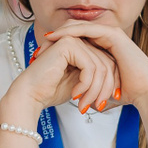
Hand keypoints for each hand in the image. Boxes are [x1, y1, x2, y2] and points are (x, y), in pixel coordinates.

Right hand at [5, 33, 119, 118]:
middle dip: (105, 89)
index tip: (106, 104)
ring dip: (95, 91)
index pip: (107, 63)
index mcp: (83, 48)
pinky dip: (86, 85)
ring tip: (86, 106)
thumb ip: (96, 78)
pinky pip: (90, 67)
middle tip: (99, 107)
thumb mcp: (82, 84)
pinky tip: (76, 95)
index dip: (111, 84)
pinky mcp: (68, 44)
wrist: (30, 95)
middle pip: (107, 64)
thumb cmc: (52, 91)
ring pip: (101, 67)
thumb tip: (116, 83)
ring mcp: (73, 39)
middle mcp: (79, 40)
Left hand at [40, 22, 147, 116]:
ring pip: (79, 27)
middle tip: (39, 47)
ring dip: (61, 33)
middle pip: (75, 32)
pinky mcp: (113, 34)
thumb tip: (81, 101)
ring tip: (44, 41)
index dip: (59, 46)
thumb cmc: (128, 94)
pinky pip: (87, 29)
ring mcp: (111, 34)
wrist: (147, 93)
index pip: (77, 41)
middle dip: (56, 38)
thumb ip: (91, 88)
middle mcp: (107, 38)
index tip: (42, 56)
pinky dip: (70, 32)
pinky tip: (57, 36)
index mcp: (104, 48)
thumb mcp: (101, 89)